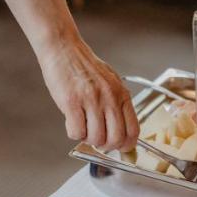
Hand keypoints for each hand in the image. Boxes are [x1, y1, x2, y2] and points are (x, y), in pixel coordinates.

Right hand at [36, 34, 138, 151]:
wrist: (64, 49)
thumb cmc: (84, 66)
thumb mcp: (110, 82)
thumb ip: (117, 103)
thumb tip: (121, 129)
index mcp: (121, 94)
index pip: (133, 130)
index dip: (126, 145)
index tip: (119, 147)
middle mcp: (109, 98)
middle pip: (115, 139)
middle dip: (105, 145)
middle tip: (97, 138)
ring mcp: (91, 100)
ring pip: (95, 139)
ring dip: (87, 138)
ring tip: (82, 126)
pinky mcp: (72, 102)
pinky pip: (76, 132)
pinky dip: (73, 132)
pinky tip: (71, 121)